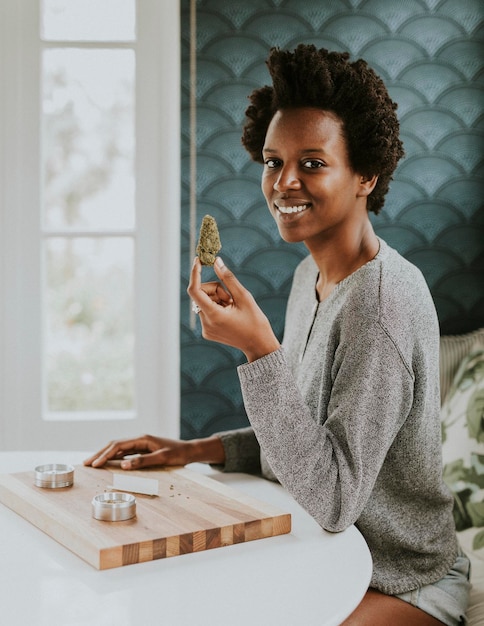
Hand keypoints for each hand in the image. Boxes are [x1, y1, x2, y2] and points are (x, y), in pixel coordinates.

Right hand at [83, 434, 224, 469]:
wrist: (189, 451)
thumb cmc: (178, 453)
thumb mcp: (162, 458)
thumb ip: (142, 461)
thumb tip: (122, 465)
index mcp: (142, 439)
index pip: (119, 446)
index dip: (105, 455)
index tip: (95, 464)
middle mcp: (139, 439)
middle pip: (114, 445)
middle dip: (100, 453)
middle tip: (86, 463)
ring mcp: (140, 444)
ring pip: (118, 448)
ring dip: (105, 455)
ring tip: (92, 463)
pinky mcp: (142, 449)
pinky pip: (124, 452)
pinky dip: (114, 457)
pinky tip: (107, 462)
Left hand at [187, 257, 279, 361]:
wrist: (258, 344)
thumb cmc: (255, 320)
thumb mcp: (244, 296)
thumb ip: (227, 278)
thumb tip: (216, 261)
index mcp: (214, 315)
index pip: (195, 290)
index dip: (195, 273)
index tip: (198, 261)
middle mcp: (206, 324)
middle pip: (201, 294)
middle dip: (215, 290)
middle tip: (231, 297)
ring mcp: (205, 329)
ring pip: (204, 302)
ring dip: (217, 299)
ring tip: (232, 307)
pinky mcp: (207, 332)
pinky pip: (206, 311)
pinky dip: (216, 307)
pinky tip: (229, 314)